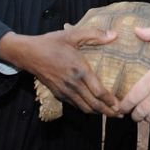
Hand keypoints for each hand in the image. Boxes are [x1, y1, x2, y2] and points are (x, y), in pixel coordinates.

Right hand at [0, 28, 120, 116]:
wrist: (29, 54)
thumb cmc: (51, 43)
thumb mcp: (72, 35)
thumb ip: (94, 34)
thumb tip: (114, 35)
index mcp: (79, 70)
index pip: (98, 91)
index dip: (110, 100)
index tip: (121, 105)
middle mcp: (73, 84)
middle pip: (94, 104)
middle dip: (108, 111)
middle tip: (121, 114)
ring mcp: (65, 91)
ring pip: (84, 107)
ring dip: (98, 113)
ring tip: (110, 114)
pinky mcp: (58, 93)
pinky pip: (75, 105)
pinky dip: (86, 109)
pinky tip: (93, 108)